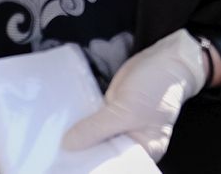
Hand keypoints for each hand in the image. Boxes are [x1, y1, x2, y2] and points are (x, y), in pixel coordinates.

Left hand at [63, 28, 209, 159]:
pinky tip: (62, 126)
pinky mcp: (111, 112)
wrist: (166, 58)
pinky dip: (80, 123)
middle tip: (58, 154)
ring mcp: (120, 127)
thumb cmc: (155, 87)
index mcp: (143, 150)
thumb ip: (96, 129)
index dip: (94, 167)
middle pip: (102, 154)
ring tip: (54, 143)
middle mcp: (131, 143)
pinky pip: (92, 123)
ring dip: (79, 138)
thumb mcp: (126, 111)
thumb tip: (68, 145)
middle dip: (83, 153)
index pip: (115, 165)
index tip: (69, 165)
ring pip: (95, 138)